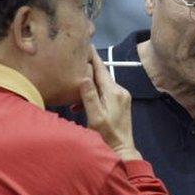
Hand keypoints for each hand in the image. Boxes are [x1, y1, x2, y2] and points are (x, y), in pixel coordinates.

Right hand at [80, 46, 141, 160]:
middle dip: (87, 71)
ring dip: (88, 87)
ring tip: (73, 95)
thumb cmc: (107, 135)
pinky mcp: (121, 103)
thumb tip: (84, 77)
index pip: (101, 69)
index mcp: (114, 92)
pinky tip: (82, 104)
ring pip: (102, 85)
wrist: (122, 150)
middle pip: (101, 76)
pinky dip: (94, 95)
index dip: (93, 57)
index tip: (86, 44)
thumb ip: (89, 96)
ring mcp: (122, 97)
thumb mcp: (95, 116)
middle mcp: (120, 91)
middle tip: (73, 64)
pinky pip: (105, 93)